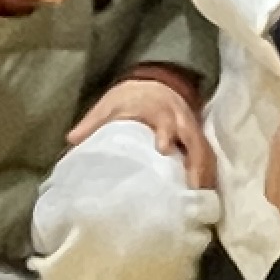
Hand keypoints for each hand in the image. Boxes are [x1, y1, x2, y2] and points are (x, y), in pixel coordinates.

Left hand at [70, 68, 217, 186]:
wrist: (156, 82)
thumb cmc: (131, 97)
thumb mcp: (110, 104)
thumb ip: (94, 122)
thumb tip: (72, 139)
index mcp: (158, 108)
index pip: (165, 119)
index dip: (166, 132)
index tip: (163, 148)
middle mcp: (179, 117)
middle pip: (193, 137)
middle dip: (195, 160)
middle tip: (192, 185)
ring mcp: (191, 128)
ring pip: (204, 149)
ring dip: (204, 172)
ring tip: (200, 198)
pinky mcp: (197, 138)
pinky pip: (208, 155)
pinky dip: (208, 173)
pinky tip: (204, 194)